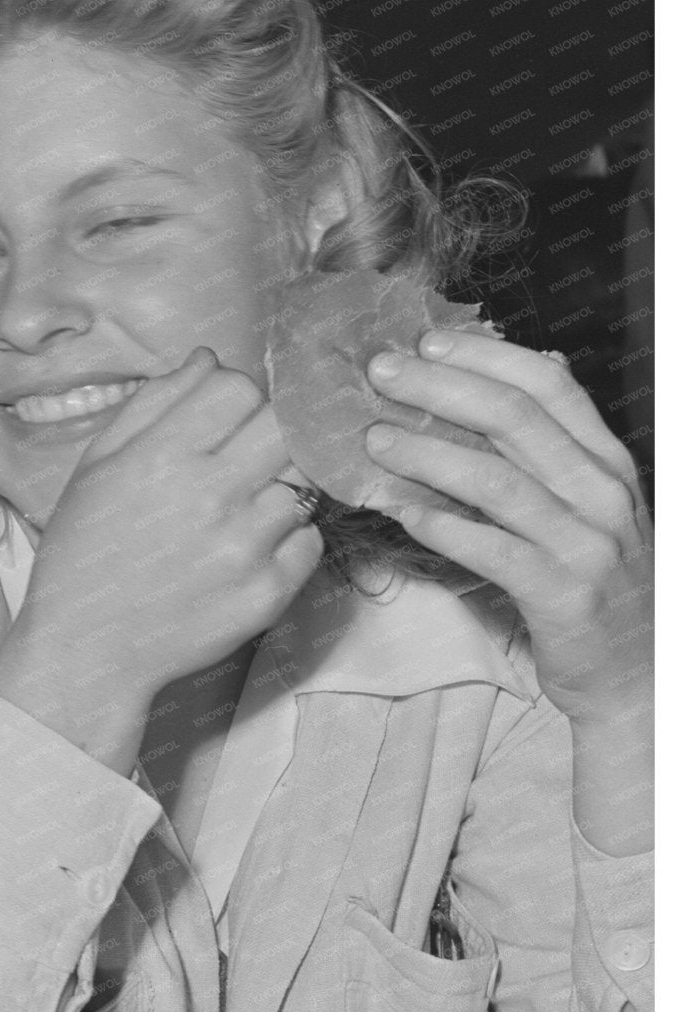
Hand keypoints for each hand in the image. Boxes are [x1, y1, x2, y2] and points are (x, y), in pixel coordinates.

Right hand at [6, 349, 325, 707]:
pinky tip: (245, 552)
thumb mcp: (98, 466)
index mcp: (160, 457)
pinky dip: (287, 541)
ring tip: (237, 514)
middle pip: (283, 426)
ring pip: (303, 483)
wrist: (87, 648)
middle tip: (242, 460)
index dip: (234, 397)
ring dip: (279, 490)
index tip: (221, 421)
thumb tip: (210, 360)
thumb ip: (154, 404)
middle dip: (266, 435)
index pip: (239, 387)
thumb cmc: (85, 550)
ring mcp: (245, 547)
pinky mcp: (269, 593)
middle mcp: (209, 496)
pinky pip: (310, 540)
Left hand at [363, 330, 652, 723]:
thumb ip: (556, 445)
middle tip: (380, 373)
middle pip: (516, 420)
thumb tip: (539, 363)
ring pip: (498, 482)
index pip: (549, 388)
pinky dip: (443, 527)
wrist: (638, 670)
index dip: (486, 357)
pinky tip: (399, 511)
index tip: (426, 340)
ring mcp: (587, 543)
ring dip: (428, 454)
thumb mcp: (586, 503)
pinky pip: (494, 552)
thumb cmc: (594, 580)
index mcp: (605, 462)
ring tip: (373, 440)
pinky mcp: (563, 595)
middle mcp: (602, 493)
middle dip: (441, 388)